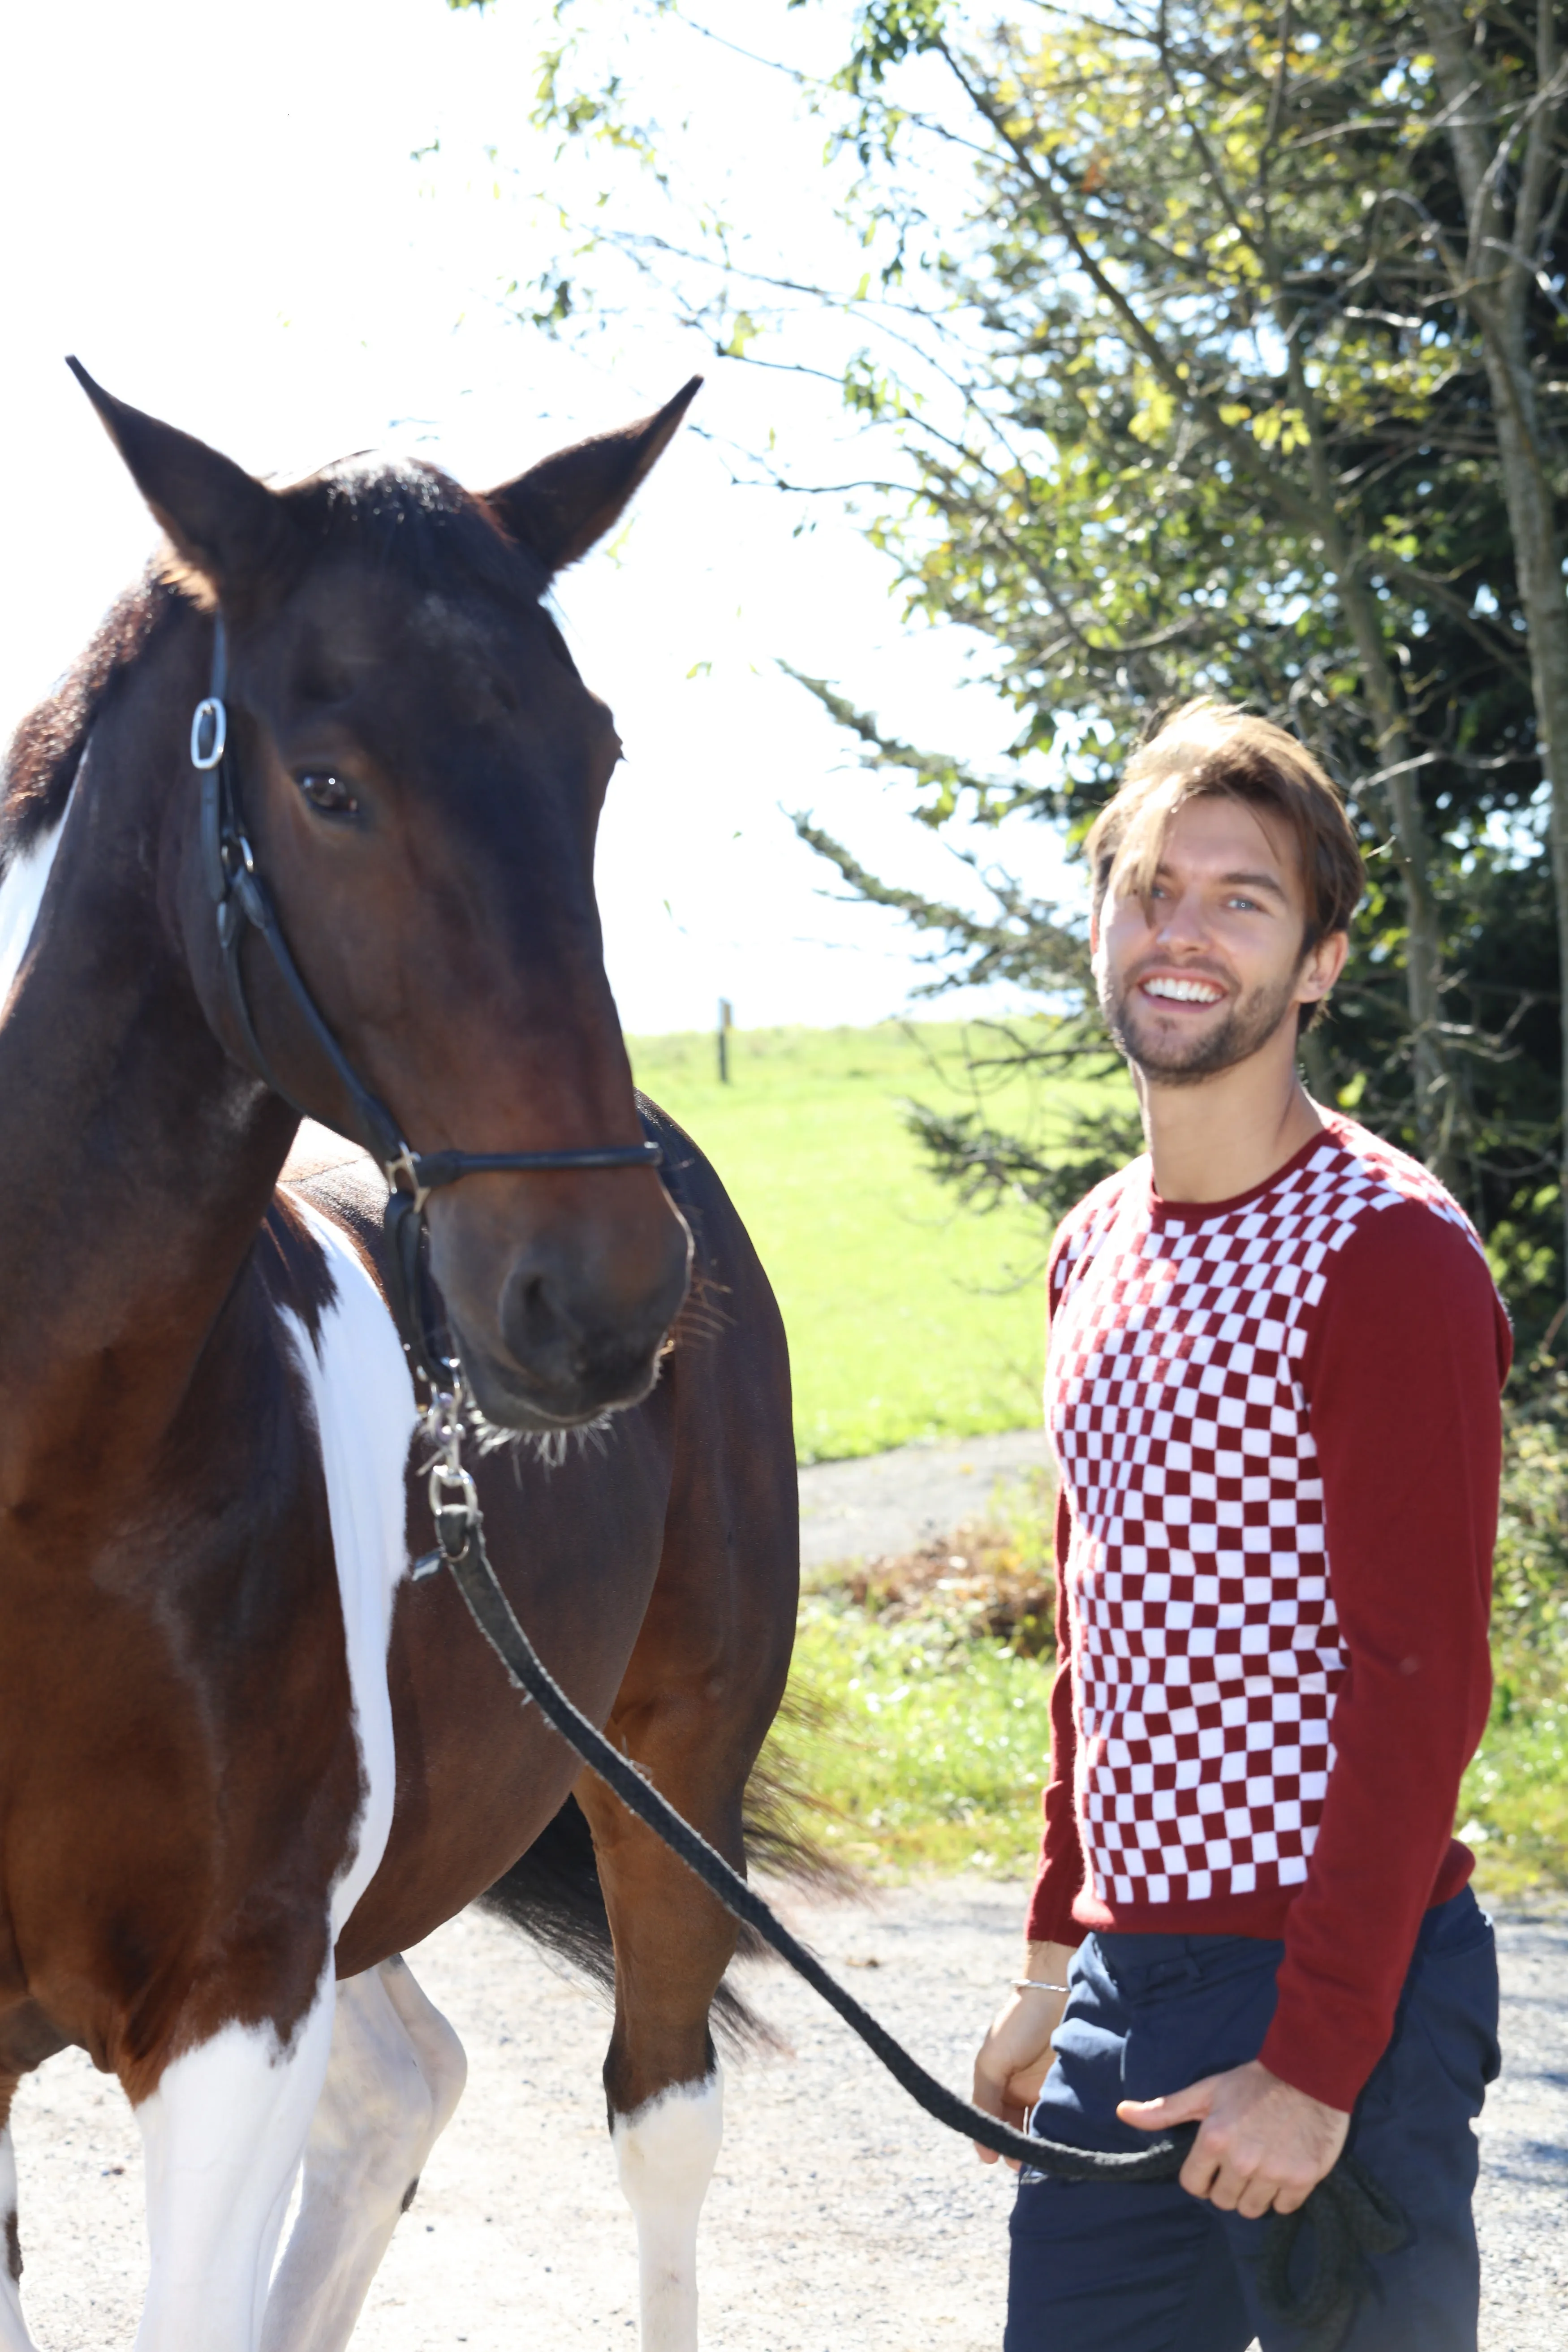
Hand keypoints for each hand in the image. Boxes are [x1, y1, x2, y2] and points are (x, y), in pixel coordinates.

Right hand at [971, 1940, 1076, 2166]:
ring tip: (1057, 2159)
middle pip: (1031, 2133)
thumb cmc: (1017, 2023)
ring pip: (1055, 2130)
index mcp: (1009, 2090)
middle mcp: (1034, 2095)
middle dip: (1032, 2152)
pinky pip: (1079, 2119)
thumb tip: (984, 2154)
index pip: (1005, 2129)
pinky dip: (1076, 2133)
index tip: (1011, 2163)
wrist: (1055, 1991)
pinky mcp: (1086, 2089)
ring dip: (1054, 2145)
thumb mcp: (991, 2062)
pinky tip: (1077, 2144)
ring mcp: (1061, 2092)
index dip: (1006, 2147)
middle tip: (1037, 2166)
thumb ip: (984, 2102)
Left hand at [1118, 2060, 1348, 2217]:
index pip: (1193, 2185)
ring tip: (1261, 2166)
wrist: (1309, 2074)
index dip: (1200, 2176)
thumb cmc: (1253, 2082)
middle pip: (1223, 2201)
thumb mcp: (1206, 2091)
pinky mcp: (1302, 2179)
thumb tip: (1122, 2112)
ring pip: (1252, 2209)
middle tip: (1239, 2162)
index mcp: (1214, 2139)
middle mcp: (1241, 2161)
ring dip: (1253, 2193)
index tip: (1212, 2164)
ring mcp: (1273, 2173)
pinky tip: (1283, 2169)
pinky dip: (1282, 2195)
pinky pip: (1283, 2208)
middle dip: (1226, 2185)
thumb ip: (1165, 2109)